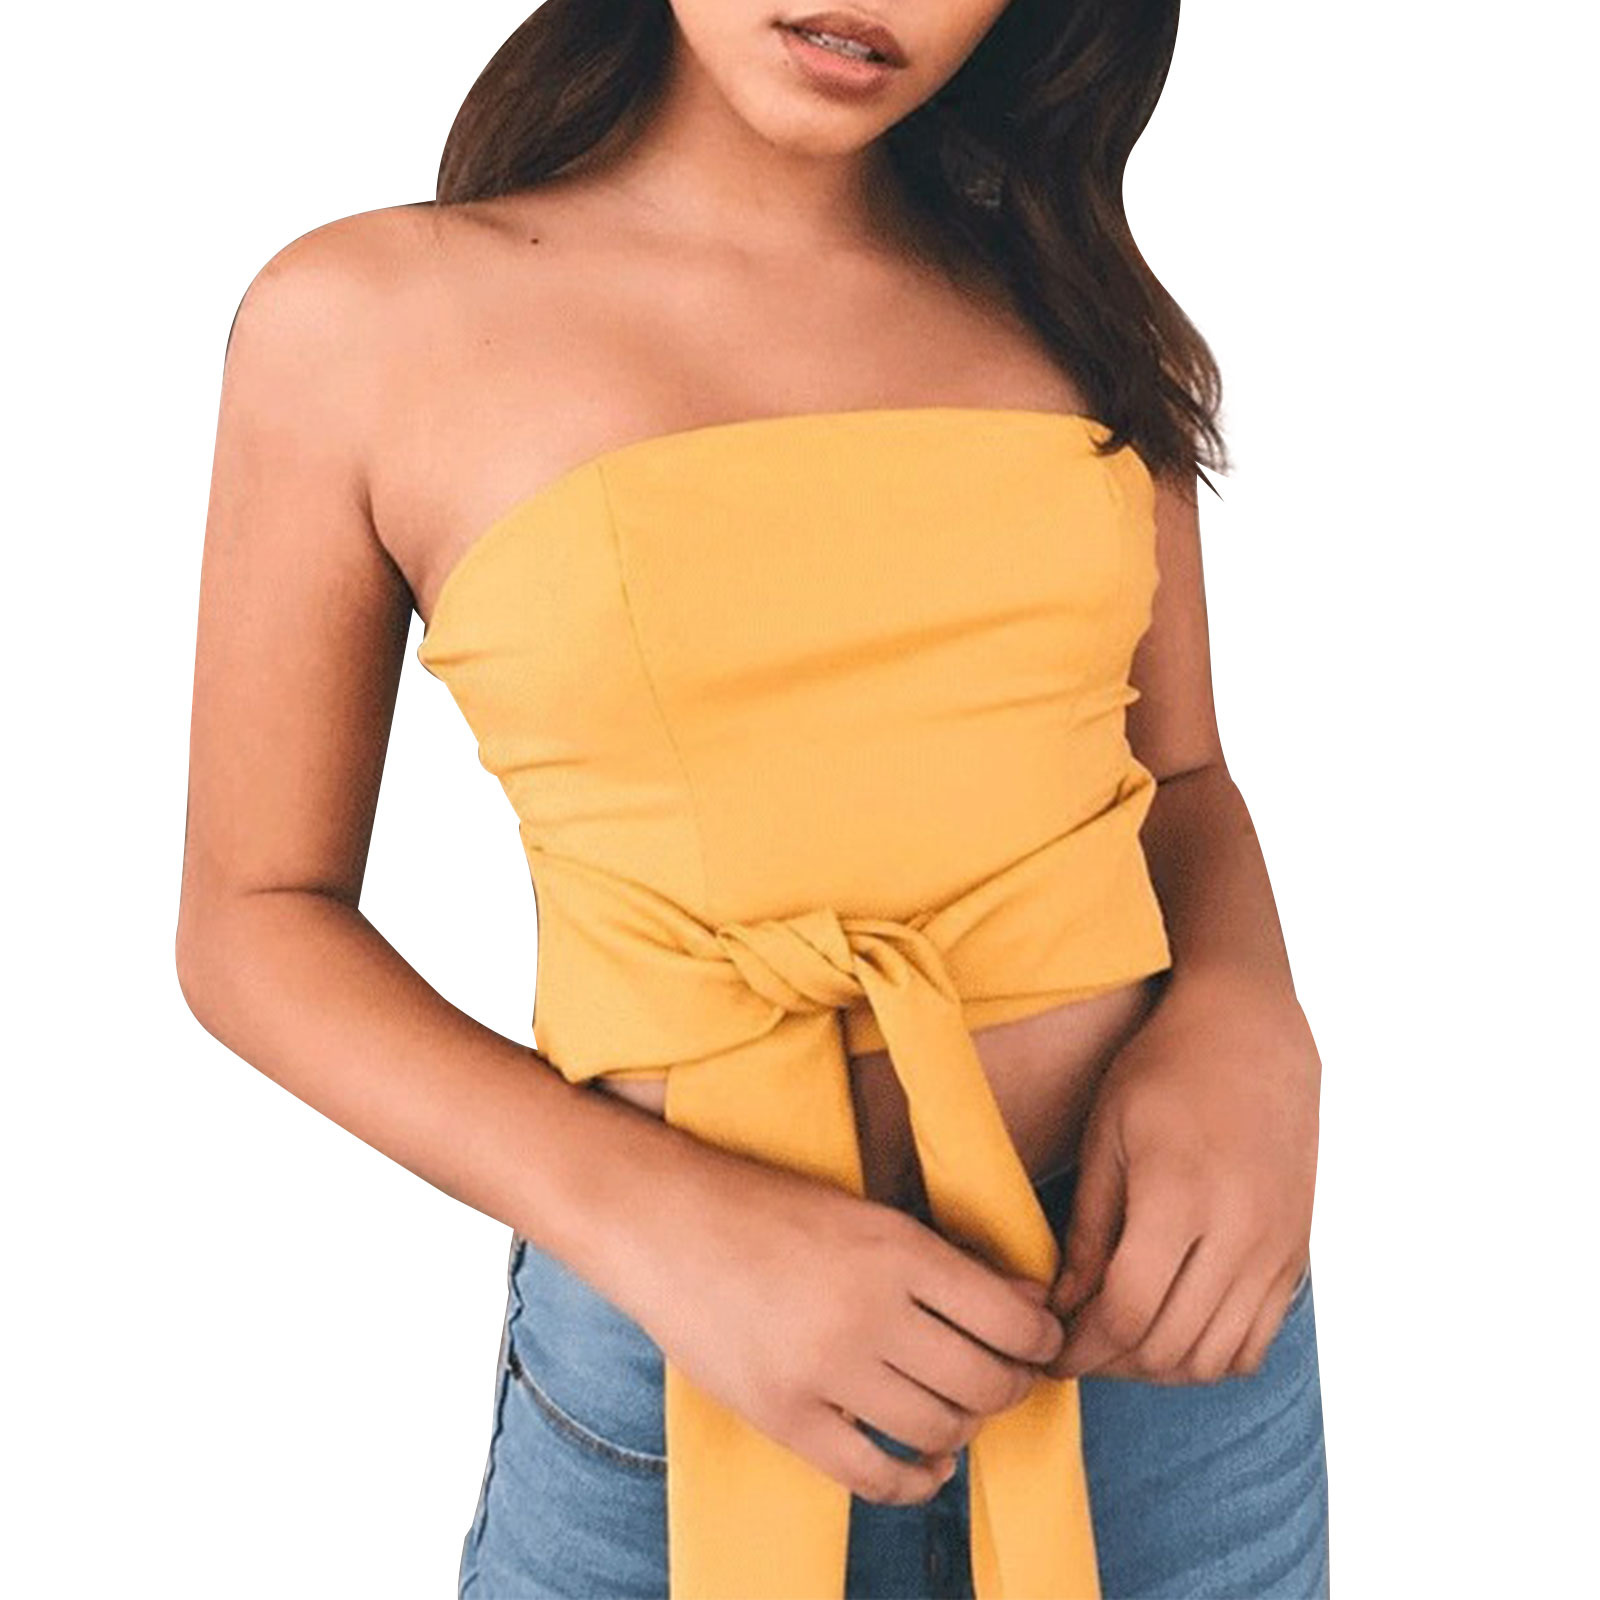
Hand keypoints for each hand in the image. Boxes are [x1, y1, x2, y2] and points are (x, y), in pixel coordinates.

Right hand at [629, 1143, 1066, 1504]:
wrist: (666, 1221)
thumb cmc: (773, 1207)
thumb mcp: (869, 1213)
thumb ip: (950, 1261)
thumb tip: (1032, 1304)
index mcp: (897, 1249)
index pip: (1011, 1319)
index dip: (1041, 1340)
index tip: (1039, 1342)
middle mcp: (868, 1311)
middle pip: (986, 1382)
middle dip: (1012, 1386)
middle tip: (1006, 1378)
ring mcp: (824, 1370)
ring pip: (940, 1429)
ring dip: (966, 1428)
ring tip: (959, 1408)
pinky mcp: (784, 1415)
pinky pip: (876, 1475)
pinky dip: (917, 1479)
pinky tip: (927, 1463)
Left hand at [1041, 967, 1319, 1383]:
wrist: (1252, 1035)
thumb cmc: (1164, 1071)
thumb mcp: (1105, 1136)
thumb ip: (1088, 1229)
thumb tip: (1063, 1307)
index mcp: (1180, 1195)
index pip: (1127, 1311)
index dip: (1080, 1346)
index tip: (1048, 1351)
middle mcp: (1239, 1231)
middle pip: (1169, 1346)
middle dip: (1110, 1363)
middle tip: (1074, 1350)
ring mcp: (1275, 1248)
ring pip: (1214, 1358)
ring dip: (1158, 1368)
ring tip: (1118, 1343)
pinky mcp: (1295, 1254)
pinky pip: (1256, 1342)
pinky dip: (1210, 1357)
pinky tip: (1172, 1330)